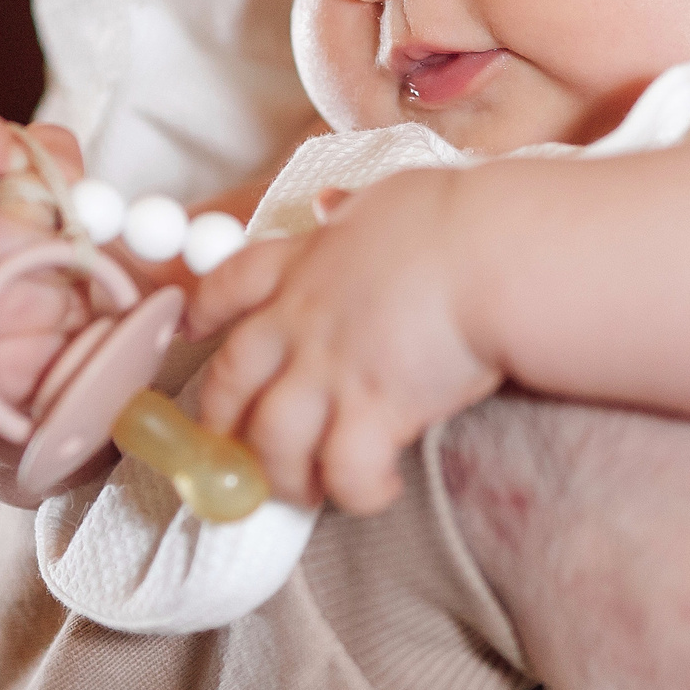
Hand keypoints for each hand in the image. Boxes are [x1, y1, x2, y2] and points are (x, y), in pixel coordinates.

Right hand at [0, 100, 105, 506]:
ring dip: (49, 303)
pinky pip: (11, 360)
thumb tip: (71, 176)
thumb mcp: (58, 205)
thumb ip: (61, 169)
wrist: (31, 367)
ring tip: (72, 302)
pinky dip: (53, 350)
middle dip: (24, 247)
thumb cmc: (46, 264)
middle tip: (68, 250)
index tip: (15, 153)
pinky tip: (62, 344)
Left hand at [190, 169, 501, 513]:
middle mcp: (303, 320)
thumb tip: (334, 202)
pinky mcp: (374, 412)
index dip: (204, 310)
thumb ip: (352, 210)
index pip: (231, 284)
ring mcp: (331, 370)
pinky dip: (355, 491)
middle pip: (230, 382)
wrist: (496, 254)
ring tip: (307, 491)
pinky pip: (344, 472)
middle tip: (237, 451)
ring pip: (272, 443)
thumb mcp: (388, 198)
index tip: (193, 328)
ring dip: (283, 476)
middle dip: (223, 425)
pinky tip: (378, 488)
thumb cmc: (457, 217)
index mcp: (304, 262)